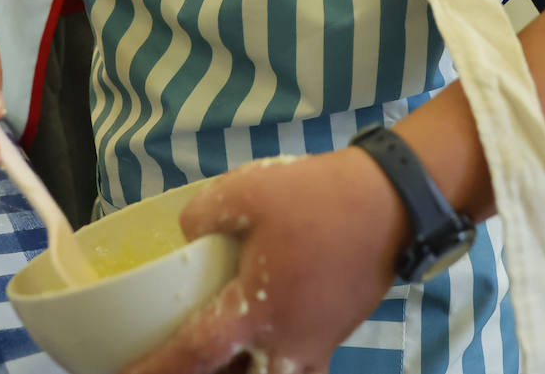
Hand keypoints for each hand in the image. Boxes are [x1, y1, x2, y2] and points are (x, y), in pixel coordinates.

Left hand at [122, 151, 408, 373]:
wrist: (390, 203)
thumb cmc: (319, 198)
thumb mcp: (248, 189)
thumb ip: (205, 214)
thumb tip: (185, 234)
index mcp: (258, 309)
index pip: (195, 355)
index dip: (154, 370)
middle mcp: (286, 342)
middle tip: (182, 364)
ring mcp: (316, 344)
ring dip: (244, 373)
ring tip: (221, 357)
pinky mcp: (335, 334)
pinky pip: (299, 370)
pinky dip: (276, 368)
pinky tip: (262, 344)